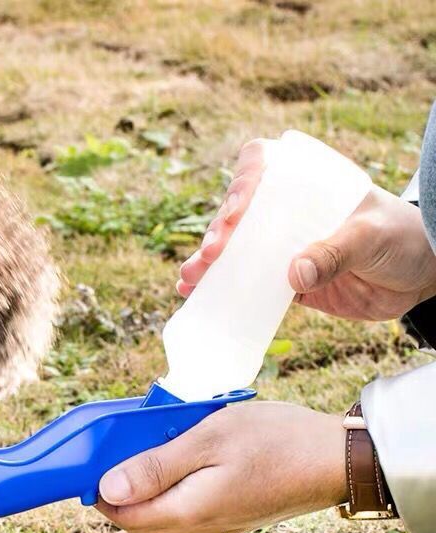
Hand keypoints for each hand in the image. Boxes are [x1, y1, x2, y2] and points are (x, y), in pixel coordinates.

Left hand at [96, 402, 346, 532]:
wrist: (334, 459)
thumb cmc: (274, 441)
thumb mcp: (207, 441)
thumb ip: (155, 467)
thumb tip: (107, 490)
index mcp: (189, 512)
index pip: (123, 518)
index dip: (100, 493)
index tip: (96, 462)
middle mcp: (200, 528)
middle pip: (138, 524)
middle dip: (120, 493)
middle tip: (124, 450)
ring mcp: (217, 525)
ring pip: (161, 519)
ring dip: (146, 490)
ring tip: (155, 448)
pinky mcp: (230, 516)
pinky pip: (184, 511)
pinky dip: (170, 489)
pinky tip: (182, 458)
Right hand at [178, 139, 435, 320]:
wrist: (420, 277)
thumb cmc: (403, 238)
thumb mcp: (372, 236)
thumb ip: (335, 252)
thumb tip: (294, 274)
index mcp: (305, 185)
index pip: (261, 168)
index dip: (241, 185)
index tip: (236, 214)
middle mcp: (285, 212)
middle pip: (237, 214)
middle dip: (217, 233)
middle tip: (211, 255)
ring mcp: (280, 247)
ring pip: (234, 250)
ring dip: (208, 263)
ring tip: (189, 278)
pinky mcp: (281, 281)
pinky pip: (245, 283)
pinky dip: (221, 289)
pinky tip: (195, 293)